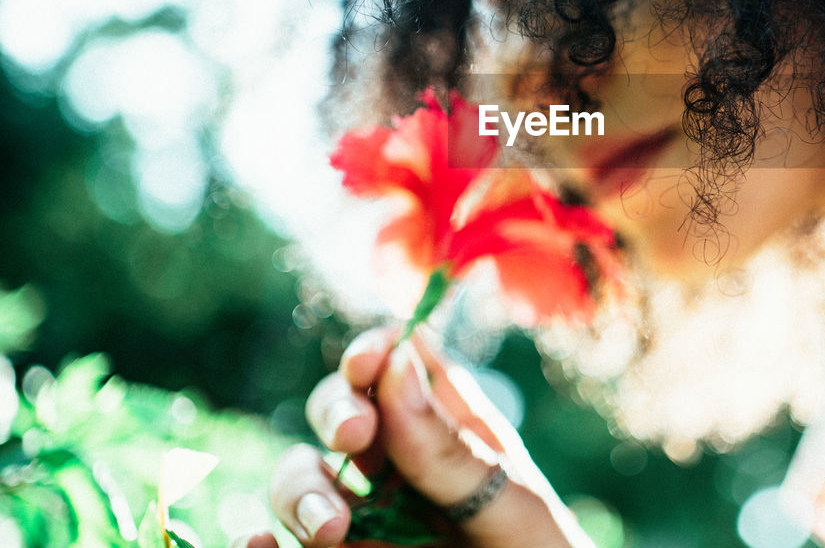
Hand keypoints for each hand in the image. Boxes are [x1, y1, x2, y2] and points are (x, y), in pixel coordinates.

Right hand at [235, 327, 594, 547]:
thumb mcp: (510, 503)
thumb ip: (451, 448)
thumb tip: (398, 360)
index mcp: (447, 424)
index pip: (400, 363)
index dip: (375, 350)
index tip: (368, 362)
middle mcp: (397, 460)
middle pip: (341, 410)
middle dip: (336, 410)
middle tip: (355, 432)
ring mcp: (363, 514)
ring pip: (302, 476)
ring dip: (300, 488)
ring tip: (330, 527)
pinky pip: (284, 541)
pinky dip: (260, 538)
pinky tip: (259, 542)